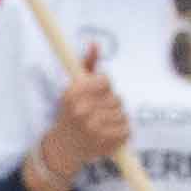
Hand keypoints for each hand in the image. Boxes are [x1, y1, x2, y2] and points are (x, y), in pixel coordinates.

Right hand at [21, 48, 130, 190]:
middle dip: (110, 104)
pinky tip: (107, 133)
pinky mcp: (106, 142)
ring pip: (123, 113)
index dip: (104, 87)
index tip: (96, 95)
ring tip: (102, 124)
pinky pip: (126, 129)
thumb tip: (95, 43)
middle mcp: (82, 111)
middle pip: (117, 98)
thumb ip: (86, 65)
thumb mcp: (74, 88)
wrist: (64, 148)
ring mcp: (95, 128)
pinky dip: (121, 131)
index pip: (105, 80)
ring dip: (116, 118)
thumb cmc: (71, 113)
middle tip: (97, 112)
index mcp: (73, 94)